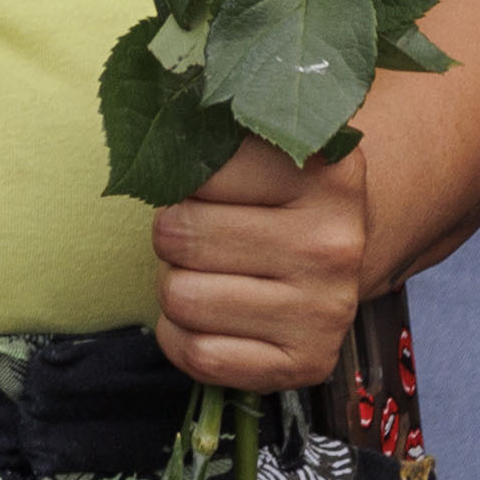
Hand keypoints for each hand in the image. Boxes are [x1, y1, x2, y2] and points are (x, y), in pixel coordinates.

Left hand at [151, 131, 369, 389]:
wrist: (331, 254)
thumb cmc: (270, 192)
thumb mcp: (253, 144)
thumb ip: (205, 125)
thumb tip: (147, 116)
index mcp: (323, 173)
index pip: (192, 168)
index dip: (179, 177)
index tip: (203, 184)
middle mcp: (332, 244)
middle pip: (177, 234)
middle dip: (172, 234)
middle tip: (200, 234)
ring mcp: (325, 310)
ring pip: (180, 297)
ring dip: (175, 285)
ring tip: (209, 273)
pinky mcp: (309, 363)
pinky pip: (199, 355)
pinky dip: (183, 337)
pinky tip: (210, 317)